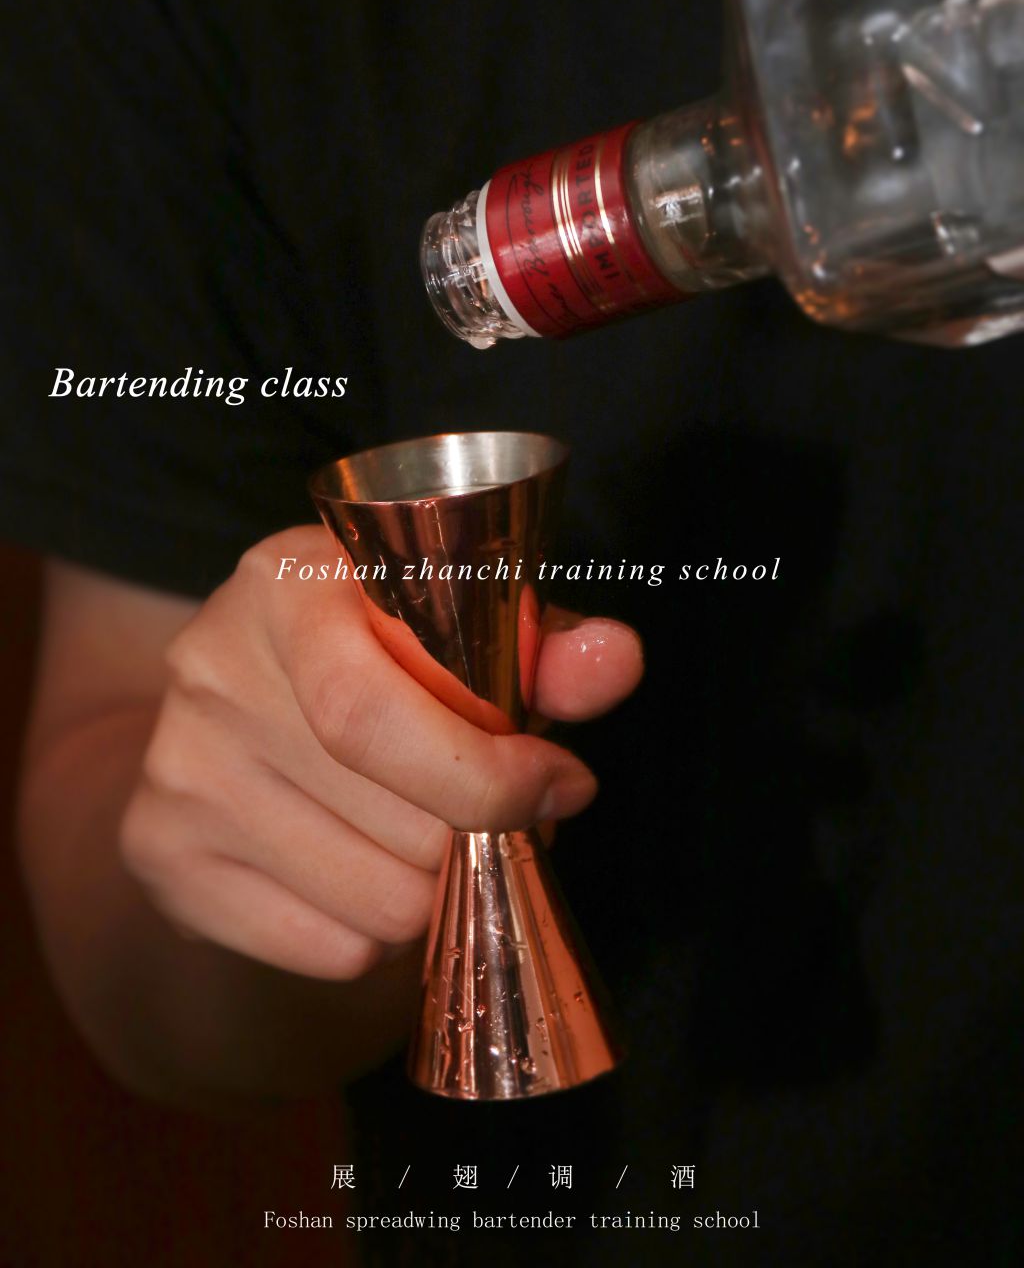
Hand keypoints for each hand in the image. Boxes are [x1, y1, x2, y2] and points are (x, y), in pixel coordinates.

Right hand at [119, 526, 642, 981]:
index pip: (368, 711)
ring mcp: (177, 767)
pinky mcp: (160, 855)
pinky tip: (357, 865)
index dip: (485, 772)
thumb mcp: (463, 629)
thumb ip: (545, 648)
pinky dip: (373, 933)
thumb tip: (616, 660)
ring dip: (430, 887)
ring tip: (417, 832)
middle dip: (474, 832)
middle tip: (485, 809)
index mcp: (285, 584)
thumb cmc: (380, 663)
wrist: (240, 716)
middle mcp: (211, 666)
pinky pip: (331, 948)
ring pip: (377, 900)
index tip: (562, 787)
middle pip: (395, 821)